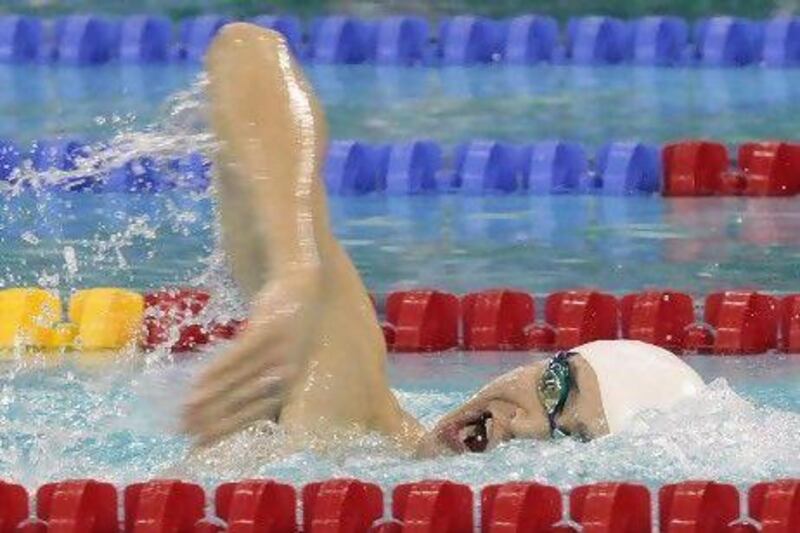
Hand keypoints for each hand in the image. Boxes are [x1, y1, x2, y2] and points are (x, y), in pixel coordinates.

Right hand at [182, 269, 320, 446]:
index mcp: (288, 386)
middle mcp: (286, 374)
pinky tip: (200, 379)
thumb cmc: (287, 327)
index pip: (252, 417)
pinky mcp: (268, 331)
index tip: (198, 443)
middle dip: (212, 419)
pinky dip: (219, 369)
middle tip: (184, 430)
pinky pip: (239, 355)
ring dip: (211, 397)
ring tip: (187, 409)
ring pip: (238, 382)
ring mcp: (278, 353)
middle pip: (242, 403)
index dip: (224, 430)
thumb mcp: (281, 359)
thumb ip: (260, 383)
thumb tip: (226, 406)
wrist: (303, 286)